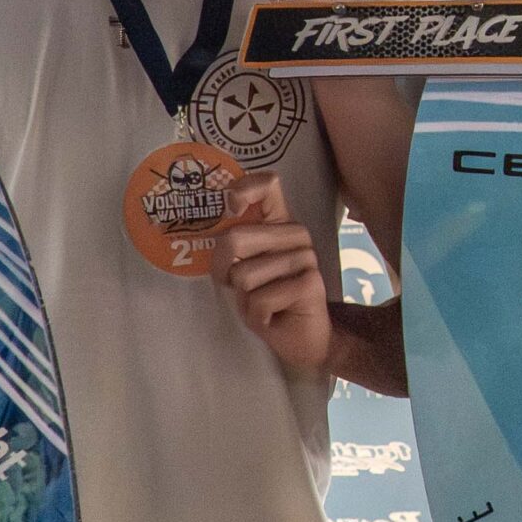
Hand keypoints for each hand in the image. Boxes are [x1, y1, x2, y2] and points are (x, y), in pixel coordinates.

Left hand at [210, 176, 331, 371]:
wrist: (302, 337)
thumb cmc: (267, 298)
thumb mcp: (244, 267)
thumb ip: (232, 245)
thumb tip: (210, 231)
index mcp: (279, 223)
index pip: (268, 185)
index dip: (243, 189)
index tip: (230, 207)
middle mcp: (295, 234)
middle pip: (235, 238)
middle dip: (222, 270)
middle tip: (237, 287)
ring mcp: (306, 258)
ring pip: (243, 276)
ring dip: (243, 300)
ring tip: (261, 303)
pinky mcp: (310, 284)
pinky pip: (259, 300)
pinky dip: (256, 317)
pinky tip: (272, 317)